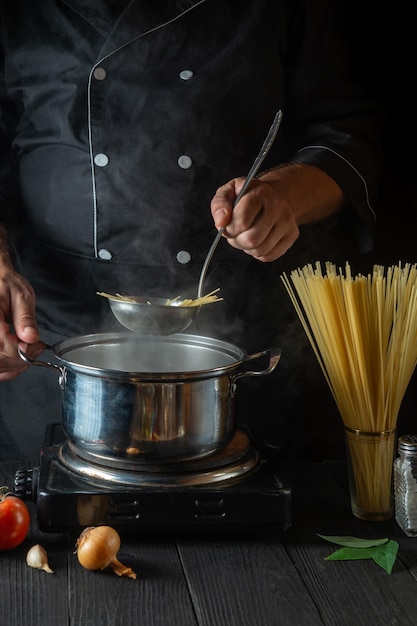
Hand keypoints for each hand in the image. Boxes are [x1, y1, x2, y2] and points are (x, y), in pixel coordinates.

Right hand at [0, 251, 44, 379]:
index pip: (2, 346)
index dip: (23, 351)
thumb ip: (25, 318)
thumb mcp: (21, 296)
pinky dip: (6, 369)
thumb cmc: (6, 284)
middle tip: (35, 347)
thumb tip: (31, 338)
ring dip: (14, 366)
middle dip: (20, 359)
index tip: (37, 343)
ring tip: (28, 351)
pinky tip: (17, 359)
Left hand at [210, 163, 345, 261]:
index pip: (242, 222)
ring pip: (260, 250)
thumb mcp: (229, 192)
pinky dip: (258, 253)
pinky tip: (258, 240)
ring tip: (246, 235)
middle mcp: (278, 206)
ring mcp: (287, 221)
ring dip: (246, 248)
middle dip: (237, 241)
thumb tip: (221, 222)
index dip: (229, 229)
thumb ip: (220, 204)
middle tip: (235, 233)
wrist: (273, 196)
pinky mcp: (292, 235)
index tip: (227, 225)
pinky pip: (269, 256)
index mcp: (260, 193)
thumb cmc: (247, 196)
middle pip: (251, 239)